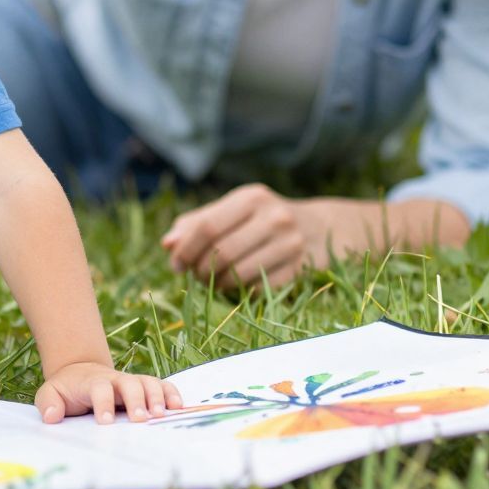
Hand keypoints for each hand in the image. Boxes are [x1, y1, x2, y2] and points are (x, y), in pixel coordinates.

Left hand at [34, 361, 183, 424]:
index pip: (99, 389)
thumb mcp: (50, 393)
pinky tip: (178, 407)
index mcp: (93, 382)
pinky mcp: (144, 387)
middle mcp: (116, 380)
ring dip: (157, 397)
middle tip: (141, 419)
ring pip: (148, 382)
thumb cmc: (67, 389)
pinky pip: (162, 385)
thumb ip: (48, 403)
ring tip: (161, 415)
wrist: (80, 371)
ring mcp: (132, 382)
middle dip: (136, 400)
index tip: (105, 422)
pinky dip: (171, 393)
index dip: (103, 403)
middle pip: (130, 384)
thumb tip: (51, 417)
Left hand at [161, 183, 328, 289]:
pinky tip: (237, 285)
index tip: (176, 264)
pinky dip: (240, 290)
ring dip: (217, 284)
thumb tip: (167, 244)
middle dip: (200, 270)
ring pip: (239, 273)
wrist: (321, 228)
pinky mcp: (301, 268)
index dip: (185, 249)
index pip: (207, 226)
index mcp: (251, 197)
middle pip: (222, 252)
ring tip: (213, 282)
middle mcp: (274, 216)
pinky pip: (258, 288)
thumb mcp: (233, 210)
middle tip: (195, 276)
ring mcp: (291, 243)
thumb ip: (197, 223)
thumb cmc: (262, 219)